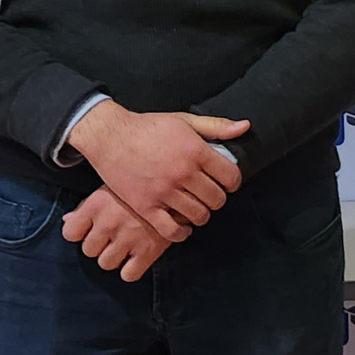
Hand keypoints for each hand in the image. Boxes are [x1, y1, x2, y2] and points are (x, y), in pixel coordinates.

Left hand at [61, 187, 178, 281]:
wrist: (179, 187)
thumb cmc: (141, 186)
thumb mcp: (111, 189)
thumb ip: (87, 207)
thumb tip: (67, 221)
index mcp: (96, 205)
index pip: (70, 233)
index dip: (79, 234)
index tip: (90, 230)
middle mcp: (108, 223)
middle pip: (88, 250)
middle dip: (99, 246)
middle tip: (114, 236)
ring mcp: (127, 238)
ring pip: (106, 264)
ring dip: (115, 258)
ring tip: (126, 246)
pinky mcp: (147, 251)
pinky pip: (128, 275)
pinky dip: (132, 270)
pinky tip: (137, 257)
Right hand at [66, 103, 247, 236]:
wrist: (110, 136)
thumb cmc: (148, 127)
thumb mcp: (184, 121)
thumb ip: (216, 126)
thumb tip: (245, 127)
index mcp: (195, 151)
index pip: (231, 177)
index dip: (232, 182)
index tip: (226, 183)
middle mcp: (183, 173)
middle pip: (217, 199)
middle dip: (217, 199)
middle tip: (209, 195)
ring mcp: (164, 192)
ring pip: (198, 216)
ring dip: (201, 215)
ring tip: (196, 208)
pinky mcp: (146, 206)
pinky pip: (172, 231)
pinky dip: (181, 234)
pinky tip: (182, 227)